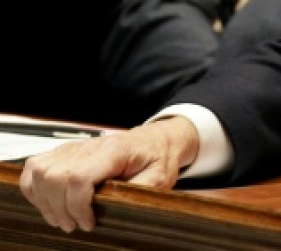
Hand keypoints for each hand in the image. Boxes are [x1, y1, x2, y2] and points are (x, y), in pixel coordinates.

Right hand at [20, 117, 198, 232]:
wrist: (156, 141)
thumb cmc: (156, 158)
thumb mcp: (160, 178)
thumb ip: (140, 192)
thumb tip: (121, 208)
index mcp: (115, 150)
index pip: (79, 177)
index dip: (77, 206)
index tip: (87, 223)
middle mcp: (89, 146)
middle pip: (54, 177)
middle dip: (59, 209)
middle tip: (74, 225)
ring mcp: (74, 147)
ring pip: (39, 171)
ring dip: (44, 201)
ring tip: (62, 218)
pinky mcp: (64, 152)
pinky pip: (34, 167)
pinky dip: (34, 188)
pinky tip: (48, 203)